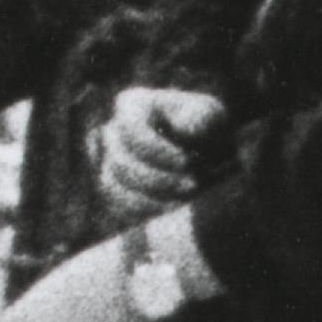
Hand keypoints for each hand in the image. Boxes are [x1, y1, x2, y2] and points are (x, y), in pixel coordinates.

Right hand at [97, 84, 220, 221]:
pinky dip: (144, 214)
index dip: (156, 149)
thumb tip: (181, 128)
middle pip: (120, 161)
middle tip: (193, 186)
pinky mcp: (114, 191)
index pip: (130, 128)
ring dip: (150, 200)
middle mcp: (113, 133)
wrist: (205, 155)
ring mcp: (109, 163)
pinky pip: (118, 207)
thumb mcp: (212, 116)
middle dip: (157, 179)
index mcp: (132, 106)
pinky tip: (172, 215)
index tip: (187, 163)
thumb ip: (202, 116)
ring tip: (185, 204)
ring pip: (113, 187)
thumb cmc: (207, 130)